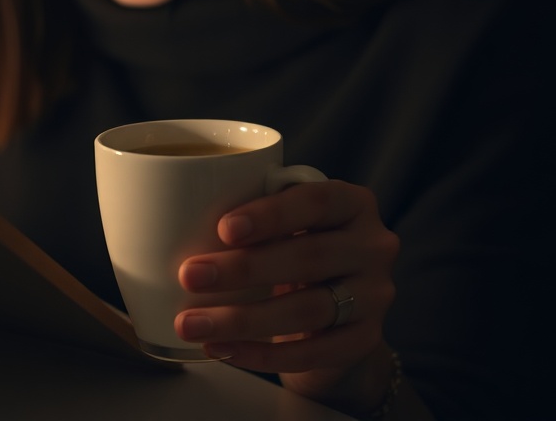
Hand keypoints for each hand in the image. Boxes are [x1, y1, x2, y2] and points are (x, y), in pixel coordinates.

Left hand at [174, 178, 398, 414]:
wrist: (336, 311)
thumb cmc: (296, 250)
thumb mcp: (285, 225)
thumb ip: (256, 216)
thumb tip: (181, 219)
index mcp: (352, 203)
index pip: (315, 201)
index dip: (270, 214)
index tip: (223, 228)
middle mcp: (373, 246)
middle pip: (309, 256)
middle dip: (243, 268)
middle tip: (189, 275)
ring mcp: (375, 296)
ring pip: (308, 310)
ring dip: (242, 319)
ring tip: (190, 323)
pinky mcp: (364, 340)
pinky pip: (312, 352)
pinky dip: (261, 354)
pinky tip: (221, 349)